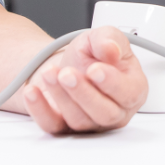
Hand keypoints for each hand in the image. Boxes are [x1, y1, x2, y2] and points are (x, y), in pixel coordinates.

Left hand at [20, 26, 147, 132]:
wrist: (67, 63)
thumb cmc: (91, 55)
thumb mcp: (103, 37)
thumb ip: (110, 39)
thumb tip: (111, 49)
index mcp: (132, 88)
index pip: (129, 94)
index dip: (112, 84)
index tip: (95, 69)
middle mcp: (114, 110)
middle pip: (104, 113)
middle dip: (83, 92)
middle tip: (66, 73)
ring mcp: (90, 123)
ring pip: (78, 120)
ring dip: (61, 95)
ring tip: (49, 72)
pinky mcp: (64, 127)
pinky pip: (52, 126)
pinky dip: (40, 110)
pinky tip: (32, 91)